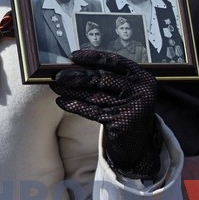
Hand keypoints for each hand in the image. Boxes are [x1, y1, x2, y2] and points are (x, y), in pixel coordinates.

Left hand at [50, 49, 160, 178]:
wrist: (139, 143)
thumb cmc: (126, 109)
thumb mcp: (124, 90)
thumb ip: (107, 77)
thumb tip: (73, 66)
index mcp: (142, 76)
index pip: (115, 61)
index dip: (93, 57)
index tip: (73, 55)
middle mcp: (141, 90)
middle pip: (103, 78)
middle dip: (77, 76)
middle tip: (58, 75)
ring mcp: (133, 106)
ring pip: (95, 95)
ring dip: (72, 90)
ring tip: (55, 86)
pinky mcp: (122, 122)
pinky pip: (93, 111)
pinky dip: (75, 105)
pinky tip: (61, 101)